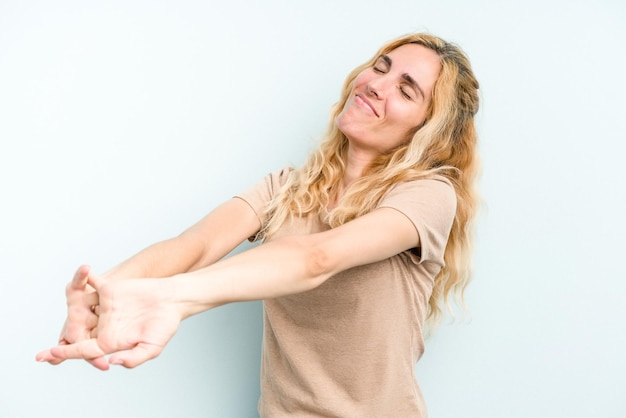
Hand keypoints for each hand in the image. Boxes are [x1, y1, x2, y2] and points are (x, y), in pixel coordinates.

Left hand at [37, 271, 182, 368]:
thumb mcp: (152, 347)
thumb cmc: (165, 324)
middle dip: (63, 339)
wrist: (173, 300)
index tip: (52, 354)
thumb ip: (133, 358)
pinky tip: (78, 276)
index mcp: (111, 340)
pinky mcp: (110, 289)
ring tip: (61, 313)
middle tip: (45, 354)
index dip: (67, 353)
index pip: (84, 349)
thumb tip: (112, 363)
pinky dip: (84, 278)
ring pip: (80, 308)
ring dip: (69, 309)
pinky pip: (92, 283)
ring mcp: (105, 306)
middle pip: (77, 332)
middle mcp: (104, 324)